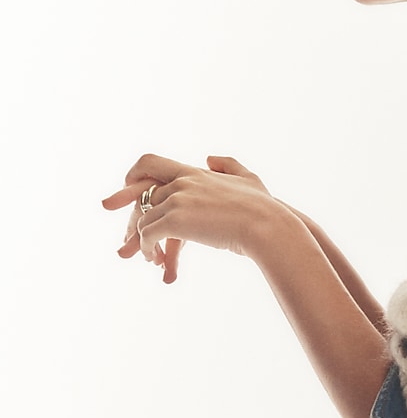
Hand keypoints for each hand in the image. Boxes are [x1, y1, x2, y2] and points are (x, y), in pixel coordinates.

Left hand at [102, 153, 278, 283]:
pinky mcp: (176, 221)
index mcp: (195, 172)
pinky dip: (147, 248)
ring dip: (143, 238)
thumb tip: (209, 158)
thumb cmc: (265, 207)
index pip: (150, 162)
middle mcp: (182, 182)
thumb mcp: (249, 178)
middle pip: (143, 196)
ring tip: (150, 256)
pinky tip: (154, 259)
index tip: (127, 186)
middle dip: (134, 215)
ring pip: (144, 218)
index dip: (133, 173)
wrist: (267, 225)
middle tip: (131, 234)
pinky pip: (148, 234)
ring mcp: (178, 200)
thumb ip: (229, 165)